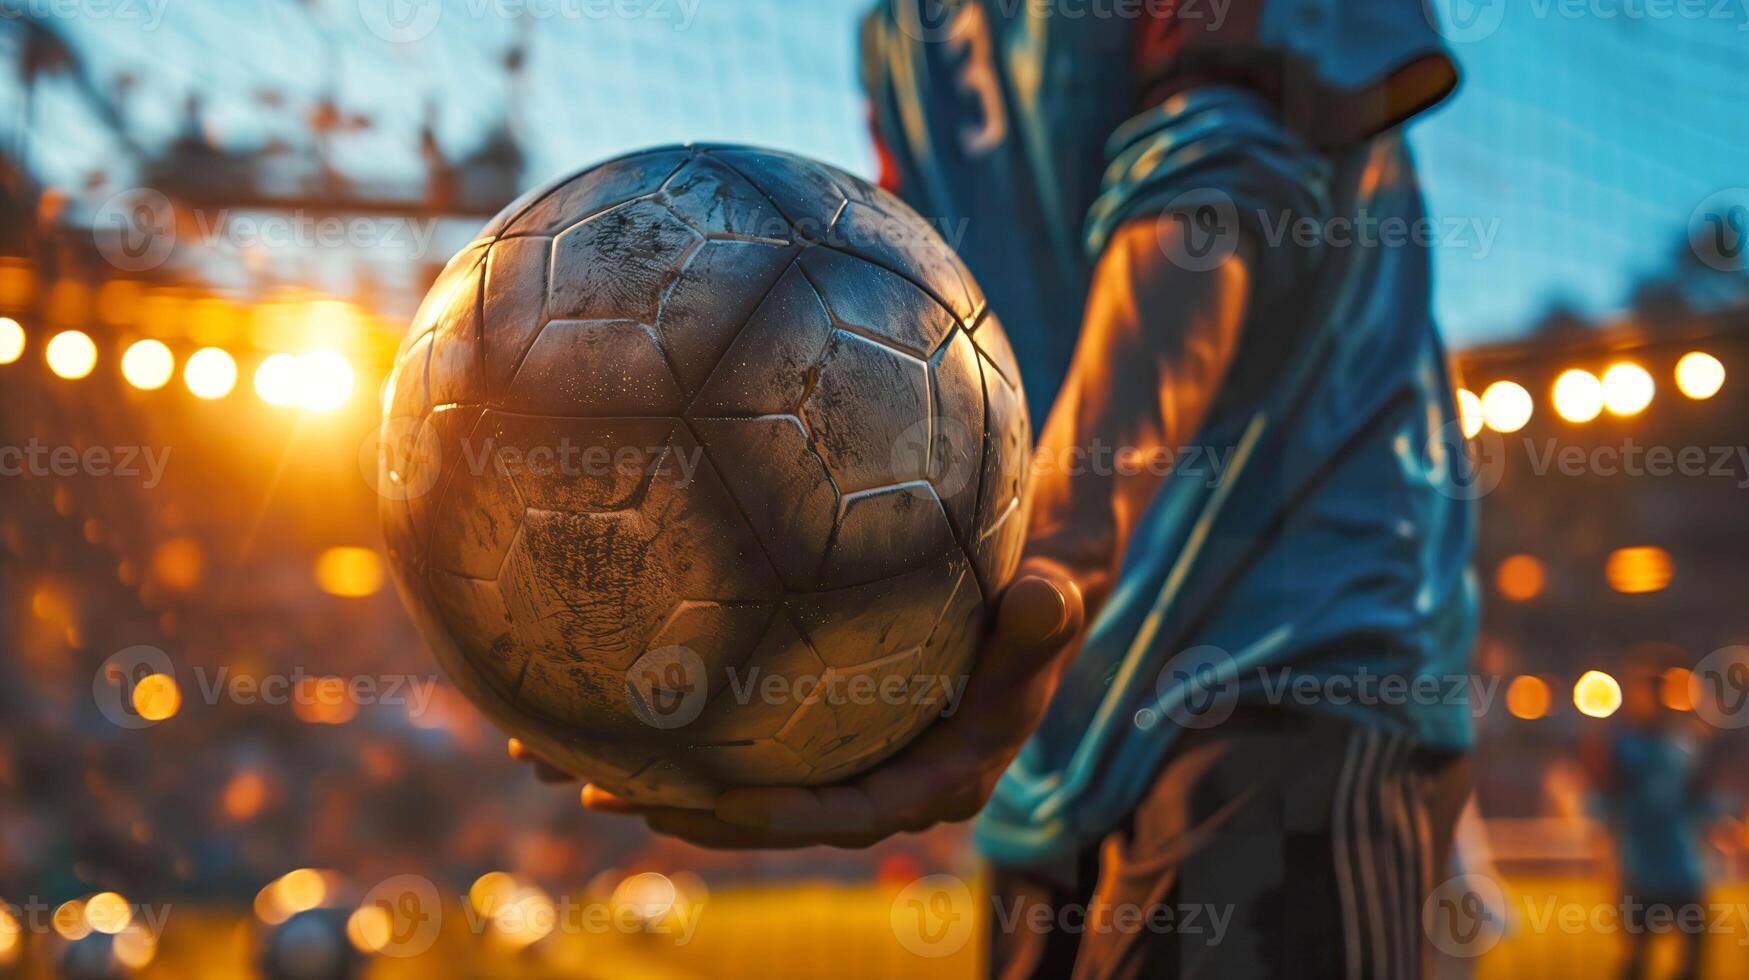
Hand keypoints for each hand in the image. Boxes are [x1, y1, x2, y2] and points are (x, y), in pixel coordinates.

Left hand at [575, 554, 1092, 848]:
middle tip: (605, 791)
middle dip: (690, 811)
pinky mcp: (814, 739)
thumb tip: (1045, 595)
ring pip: (739, 788)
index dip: (792, 816)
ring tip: (569, 765)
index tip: (729, 801)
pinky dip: (678, 739)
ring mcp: (839, 766)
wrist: (1021, 616)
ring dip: (658, 783)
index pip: (853, 812)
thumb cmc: (1033, 614)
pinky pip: (738, 748)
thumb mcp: (1048, 613)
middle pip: (771, 816)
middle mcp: (876, 787)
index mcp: (933, 780)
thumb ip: (1047, 615)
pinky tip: (604, 711)